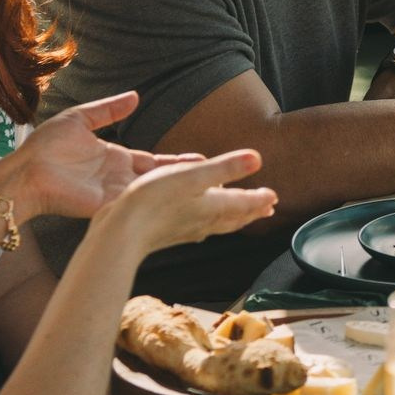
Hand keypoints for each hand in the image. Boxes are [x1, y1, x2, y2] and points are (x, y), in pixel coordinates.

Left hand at [0, 91, 200, 221]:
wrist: (25, 173)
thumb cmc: (45, 147)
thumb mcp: (80, 119)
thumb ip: (108, 109)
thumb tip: (136, 96)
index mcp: (114, 158)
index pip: (152, 160)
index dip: (175, 161)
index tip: (199, 158)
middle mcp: (118, 178)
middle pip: (159, 179)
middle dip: (185, 178)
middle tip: (215, 176)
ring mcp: (114, 194)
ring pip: (152, 194)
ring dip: (175, 193)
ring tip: (204, 193)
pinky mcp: (105, 206)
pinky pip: (135, 204)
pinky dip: (156, 204)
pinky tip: (177, 203)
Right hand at [104, 148, 276, 253]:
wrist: (120, 234)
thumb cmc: (153, 201)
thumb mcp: (192, 176)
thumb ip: (225, 168)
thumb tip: (258, 159)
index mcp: (213, 207)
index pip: (244, 204)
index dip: (260, 199)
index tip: (274, 197)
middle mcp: (203, 222)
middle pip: (234, 218)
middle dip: (251, 212)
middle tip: (267, 209)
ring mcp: (186, 230)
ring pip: (218, 225)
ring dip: (234, 219)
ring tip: (242, 215)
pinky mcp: (170, 233)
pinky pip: (200, 228)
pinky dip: (211, 223)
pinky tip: (203, 223)